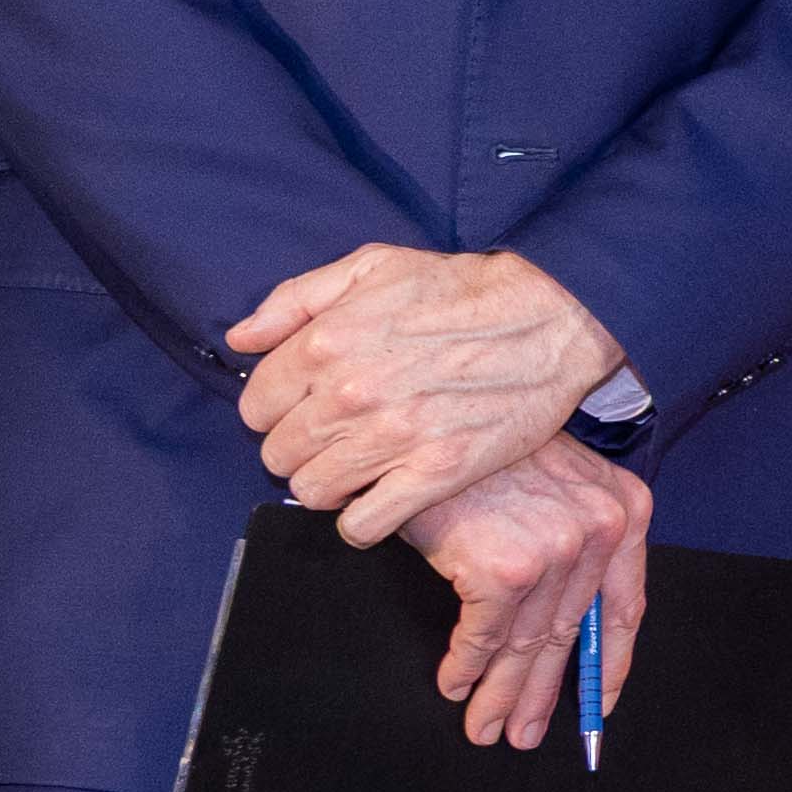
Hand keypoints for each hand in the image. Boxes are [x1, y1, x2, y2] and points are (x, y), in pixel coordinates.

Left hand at [229, 245, 623, 542]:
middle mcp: (350, 393)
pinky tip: (380, 497)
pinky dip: (363, 521)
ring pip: (313, 492)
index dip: (277, 409)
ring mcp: (393, 437)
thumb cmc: (462, 289)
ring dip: (329, 484)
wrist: (551, 317)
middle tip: (336, 436)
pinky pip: (364, 526)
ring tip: (358, 466)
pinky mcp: (437, 473)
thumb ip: (295, 299)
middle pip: (279, 455)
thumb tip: (240, 340)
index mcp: (326, 341)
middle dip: (301, 447)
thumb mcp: (372, 265)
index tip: (306, 407)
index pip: (255, 407)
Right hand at [403, 436, 650, 751]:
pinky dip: (465, 668)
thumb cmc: (488, 444)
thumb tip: (560, 621)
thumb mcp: (553, 479)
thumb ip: (572, 540)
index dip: (610, 666)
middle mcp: (600, 532)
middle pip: (570, 637)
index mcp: (624, 510)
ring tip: (485, 727)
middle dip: (543, 695)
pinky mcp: (505, 569)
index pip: (624, 608)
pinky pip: (484, 639)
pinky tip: (455, 684)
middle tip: (522, 733)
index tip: (600, 704)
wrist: (435, 410)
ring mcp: (555, 551)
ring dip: (500, 695)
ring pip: (527, 646)